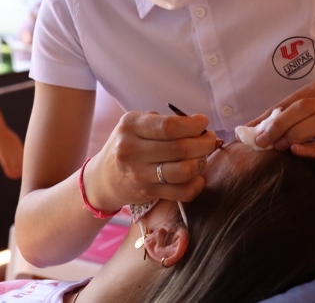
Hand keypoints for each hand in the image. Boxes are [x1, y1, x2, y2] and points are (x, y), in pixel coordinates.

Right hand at [0, 126, 23, 178]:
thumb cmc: (7, 135)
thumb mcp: (15, 141)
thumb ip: (19, 147)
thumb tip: (21, 151)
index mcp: (20, 149)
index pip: (26, 160)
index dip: (27, 166)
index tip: (29, 171)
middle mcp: (16, 153)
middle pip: (22, 165)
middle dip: (23, 171)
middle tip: (24, 177)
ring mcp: (9, 155)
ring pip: (15, 167)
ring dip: (16, 174)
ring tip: (17, 178)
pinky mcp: (2, 157)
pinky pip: (6, 167)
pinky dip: (9, 172)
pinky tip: (10, 176)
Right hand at [84, 111, 216, 212]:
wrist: (104, 178)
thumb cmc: (127, 144)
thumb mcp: (136, 124)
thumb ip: (163, 122)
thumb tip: (198, 124)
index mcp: (131, 126)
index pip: (169, 126)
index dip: (193, 125)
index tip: (204, 122)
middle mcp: (132, 150)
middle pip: (180, 148)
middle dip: (204, 143)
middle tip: (210, 139)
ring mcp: (139, 174)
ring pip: (183, 171)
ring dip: (202, 162)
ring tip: (203, 155)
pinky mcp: (148, 193)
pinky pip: (182, 192)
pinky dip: (197, 184)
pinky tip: (197, 175)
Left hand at [251, 80, 314, 163]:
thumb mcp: (314, 112)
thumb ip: (287, 118)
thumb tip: (250, 129)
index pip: (289, 101)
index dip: (267, 116)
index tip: (249, 132)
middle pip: (302, 108)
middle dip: (277, 124)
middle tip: (260, 141)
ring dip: (293, 134)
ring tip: (277, 146)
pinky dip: (313, 148)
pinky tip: (296, 151)